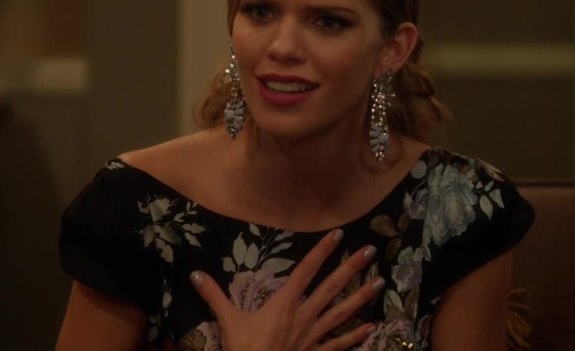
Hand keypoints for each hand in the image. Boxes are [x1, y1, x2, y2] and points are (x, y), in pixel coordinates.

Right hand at [189, 229, 383, 350]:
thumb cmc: (244, 349)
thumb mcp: (228, 321)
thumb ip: (214, 295)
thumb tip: (194, 274)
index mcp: (284, 303)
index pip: (306, 271)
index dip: (321, 252)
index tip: (338, 234)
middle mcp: (304, 316)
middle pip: (331, 288)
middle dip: (351, 268)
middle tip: (370, 251)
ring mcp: (313, 336)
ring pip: (341, 313)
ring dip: (361, 297)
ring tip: (380, 282)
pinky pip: (339, 344)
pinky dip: (355, 335)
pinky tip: (371, 326)